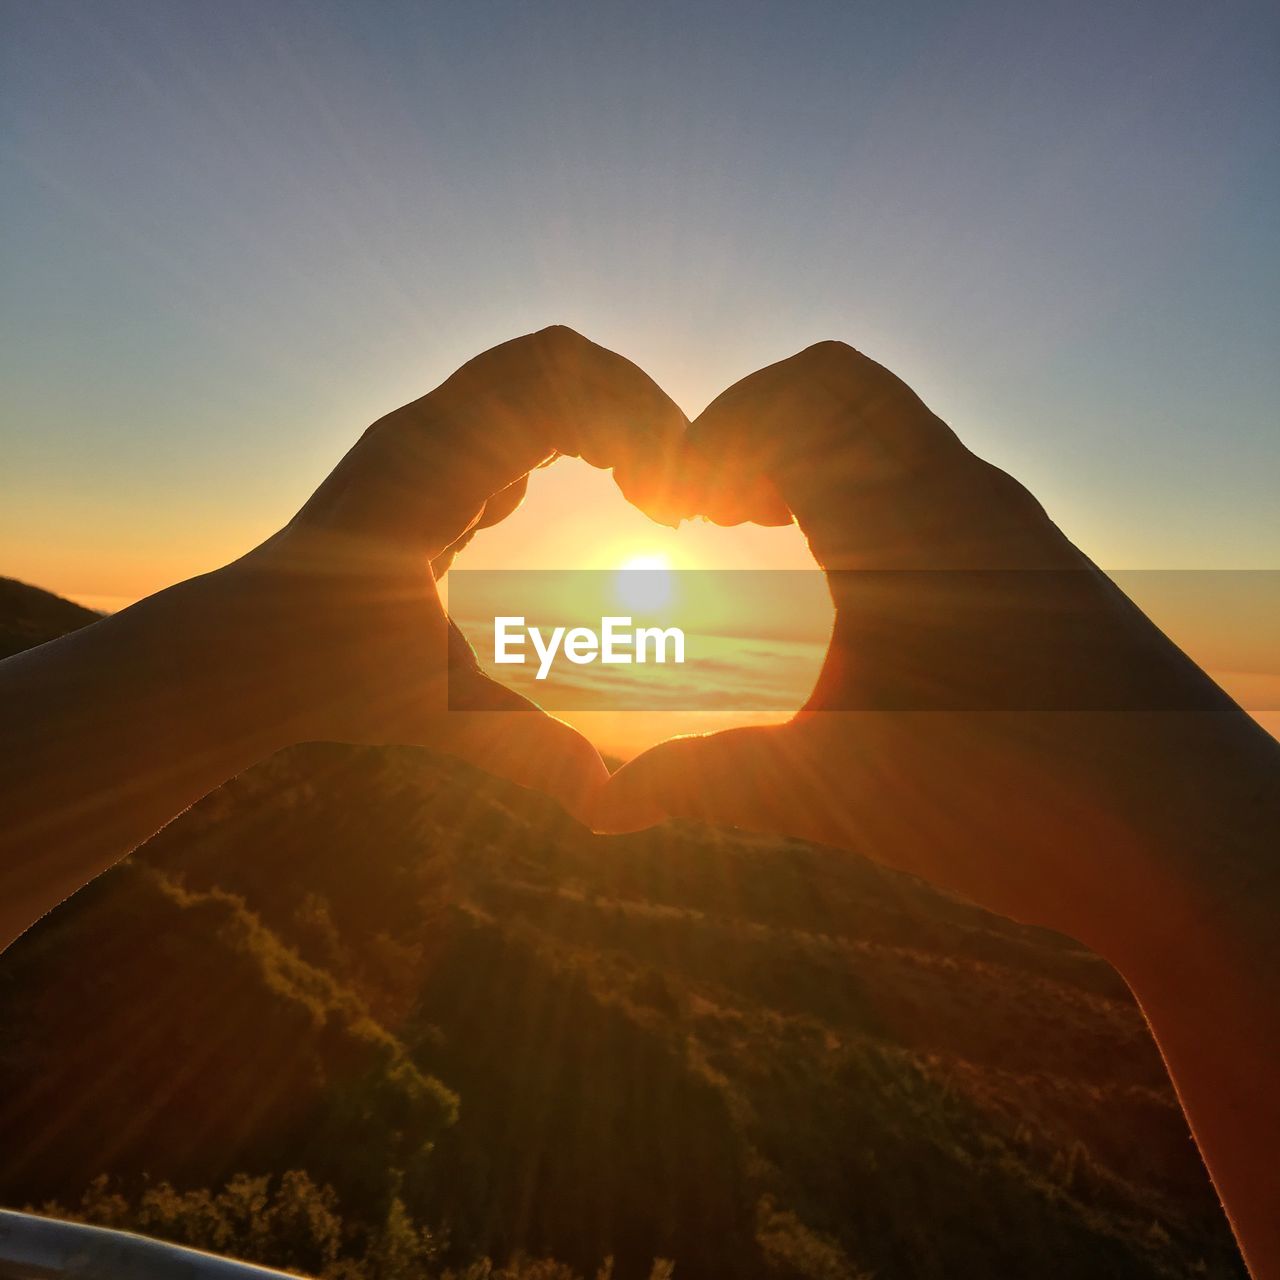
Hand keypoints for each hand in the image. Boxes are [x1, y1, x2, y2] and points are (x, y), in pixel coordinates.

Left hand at [209, 325, 688, 820]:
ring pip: (531, 380)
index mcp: (429, 464)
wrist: (233, 659)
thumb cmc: (318, 677)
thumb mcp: (432, 711)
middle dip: (632, 409)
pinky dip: (564, 441)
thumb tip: (609, 804)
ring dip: (600, 422)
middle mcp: (423, 434)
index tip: (669, 507)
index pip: (557, 381)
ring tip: (646, 498)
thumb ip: (525, 750)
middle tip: (672, 491)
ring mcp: (420, 445)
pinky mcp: (423, 469)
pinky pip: (507, 418)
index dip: (635, 424)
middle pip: (554, 359)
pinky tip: (582, 502)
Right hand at [597, 342, 1279, 1275]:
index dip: (705, 439)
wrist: (1194, 840)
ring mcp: (1009, 523)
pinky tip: (849, 579)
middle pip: (837, 381)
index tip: (667, 512)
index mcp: (897, 519)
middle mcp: (961, 493)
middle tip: (710, 510)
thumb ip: (705, 783)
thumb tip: (598, 810)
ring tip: (763, 530)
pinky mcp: (1039, 563)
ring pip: (893, 426)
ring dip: (813, 454)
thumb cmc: (1014, 800)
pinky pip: (935, 475)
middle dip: (753, 423)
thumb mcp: (832, 790)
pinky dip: (869, 490)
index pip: (787, 398)